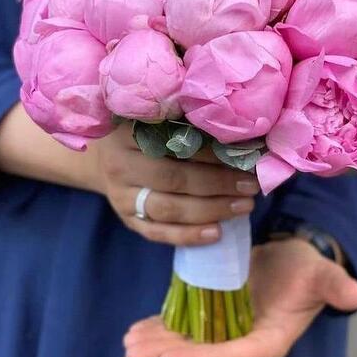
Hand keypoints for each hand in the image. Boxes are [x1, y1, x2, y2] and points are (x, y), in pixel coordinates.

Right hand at [88, 122, 259, 245]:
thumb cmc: (142, 133)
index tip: (245, 156)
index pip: (175, 146)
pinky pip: (158, 233)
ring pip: (168, 209)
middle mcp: (120, 166)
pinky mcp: (127, 220)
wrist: (105, 157)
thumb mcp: (157, 120)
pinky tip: (216, 233)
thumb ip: (187, 126)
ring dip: (210, 210)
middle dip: (217, 184)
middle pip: (173, 179)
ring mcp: (121, 197)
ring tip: (244, 206)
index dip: (211, 154)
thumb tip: (240, 136)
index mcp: (129, 133)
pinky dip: (188, 236)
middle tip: (251, 185)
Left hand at [123, 238, 356, 356]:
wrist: (294, 261)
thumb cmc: (308, 270)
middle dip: (171, 352)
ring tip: (128, 343)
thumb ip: (334, 286)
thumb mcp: (322, 275)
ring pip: (190, 339)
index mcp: (267, 340)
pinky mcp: (215, 311)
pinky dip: (163, 324)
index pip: (235, 355)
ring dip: (159, 341)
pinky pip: (187, 321)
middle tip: (136, 351)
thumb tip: (356, 294)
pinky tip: (137, 328)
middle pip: (204, 352)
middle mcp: (243, 340)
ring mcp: (226, 327)